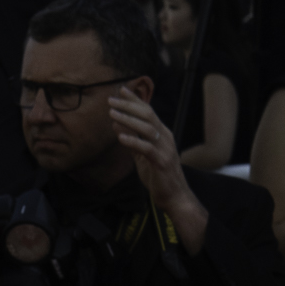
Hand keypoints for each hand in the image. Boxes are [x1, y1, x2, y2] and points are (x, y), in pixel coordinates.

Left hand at [109, 88, 207, 252]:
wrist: (173, 196)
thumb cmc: (157, 175)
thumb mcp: (141, 155)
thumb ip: (131, 140)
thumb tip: (117, 125)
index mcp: (162, 134)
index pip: (148, 111)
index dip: (135, 100)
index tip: (121, 89)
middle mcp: (165, 138)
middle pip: (147, 115)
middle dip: (129, 105)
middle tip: (111, 100)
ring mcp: (165, 149)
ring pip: (147, 128)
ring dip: (129, 120)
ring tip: (112, 115)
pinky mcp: (162, 162)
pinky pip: (147, 148)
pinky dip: (133, 141)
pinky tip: (120, 138)